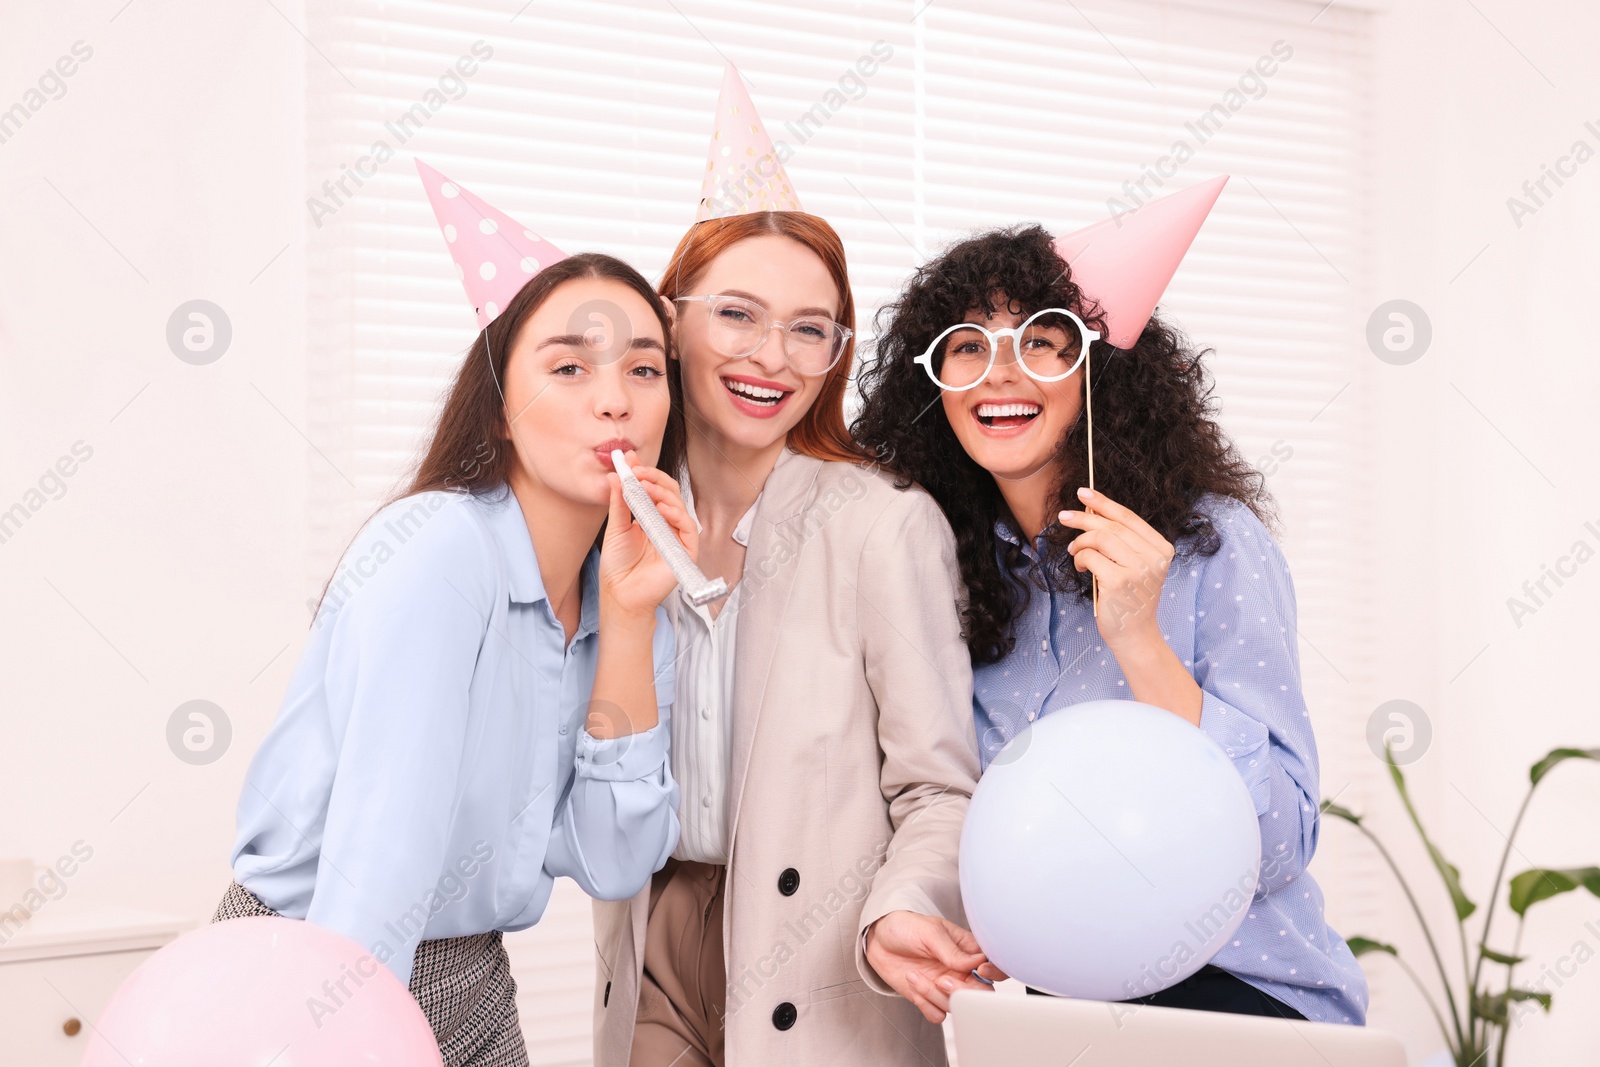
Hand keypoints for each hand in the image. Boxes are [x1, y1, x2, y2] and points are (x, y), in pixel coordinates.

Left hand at [599, 453, 696, 620]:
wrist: (620, 595)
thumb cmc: (618, 566)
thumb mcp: (616, 528)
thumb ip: (619, 502)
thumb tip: (616, 476)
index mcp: (651, 517)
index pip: (653, 489)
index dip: (644, 473)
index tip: (630, 460)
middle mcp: (666, 524)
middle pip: (669, 493)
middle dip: (654, 478)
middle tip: (637, 472)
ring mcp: (677, 537)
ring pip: (679, 506)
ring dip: (662, 493)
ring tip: (644, 487)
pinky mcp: (686, 551)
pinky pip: (687, 528)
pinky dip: (677, 515)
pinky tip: (662, 508)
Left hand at [864, 911, 1004, 1023]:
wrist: (878, 940)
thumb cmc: (906, 927)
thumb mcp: (929, 932)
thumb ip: (953, 951)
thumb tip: (976, 962)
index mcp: (968, 950)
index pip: (994, 966)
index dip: (993, 972)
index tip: (979, 970)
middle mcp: (961, 971)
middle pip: (981, 994)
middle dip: (962, 992)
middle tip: (942, 980)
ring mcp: (947, 986)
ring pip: (958, 1006)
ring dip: (935, 995)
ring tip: (915, 975)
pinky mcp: (930, 999)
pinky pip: (938, 1014)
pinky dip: (926, 1004)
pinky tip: (914, 985)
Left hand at [1058, 487, 1173, 650]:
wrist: (1135, 634)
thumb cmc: (1129, 598)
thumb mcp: (1134, 565)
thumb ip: (1122, 542)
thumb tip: (1090, 511)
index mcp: (1161, 549)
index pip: (1129, 518)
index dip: (1104, 503)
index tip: (1084, 493)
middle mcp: (1154, 557)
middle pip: (1111, 526)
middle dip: (1083, 518)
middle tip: (1064, 517)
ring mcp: (1138, 570)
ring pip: (1100, 538)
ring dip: (1080, 543)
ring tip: (1074, 551)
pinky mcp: (1119, 582)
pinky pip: (1090, 557)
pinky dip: (1079, 558)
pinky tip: (1080, 568)